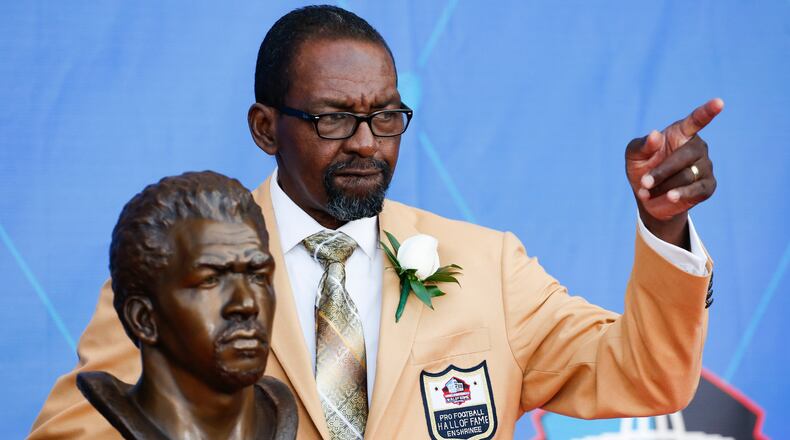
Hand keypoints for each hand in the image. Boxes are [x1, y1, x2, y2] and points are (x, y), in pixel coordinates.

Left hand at [625, 98, 723, 246]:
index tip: (719, 102)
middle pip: (684, 157)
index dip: (707, 111)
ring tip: (647, 191)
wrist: (647, 197)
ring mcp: (705, 166)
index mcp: (681, 133)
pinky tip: (670, 197)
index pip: (696, 120)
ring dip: (664, 186)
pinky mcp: (708, 185)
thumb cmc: (641, 168)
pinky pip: (697, 189)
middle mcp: (697, 147)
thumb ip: (642, 145)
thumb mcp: (634, 155)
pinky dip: (681, 194)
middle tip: (644, 182)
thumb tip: (655, 135)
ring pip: (687, 176)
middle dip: (662, 172)